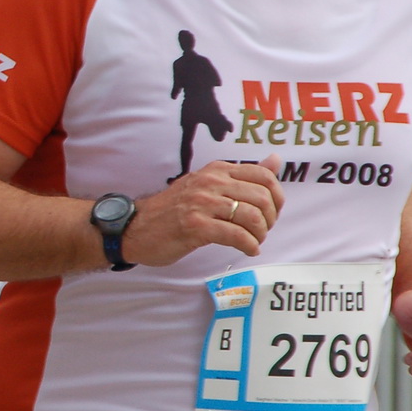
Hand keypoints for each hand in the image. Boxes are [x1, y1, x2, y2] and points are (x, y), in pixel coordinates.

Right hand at [120, 156, 284, 266]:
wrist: (135, 227)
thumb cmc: (173, 210)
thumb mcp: (207, 184)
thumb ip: (242, 175)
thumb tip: (275, 160)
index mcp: (215, 170)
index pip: (263, 175)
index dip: (276, 196)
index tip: (272, 211)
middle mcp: (210, 183)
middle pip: (261, 197)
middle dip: (270, 219)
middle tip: (262, 230)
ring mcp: (202, 204)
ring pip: (251, 216)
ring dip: (260, 234)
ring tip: (254, 241)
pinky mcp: (196, 226)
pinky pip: (236, 236)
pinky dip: (248, 246)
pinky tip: (247, 250)